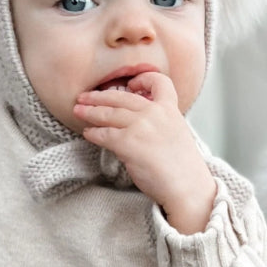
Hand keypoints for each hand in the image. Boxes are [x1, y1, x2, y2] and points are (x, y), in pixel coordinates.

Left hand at [74, 72, 215, 232]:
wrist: (187, 187)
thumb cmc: (182, 168)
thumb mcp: (177, 134)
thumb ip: (159, 122)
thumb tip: (135, 121)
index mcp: (170, 108)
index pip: (158, 80)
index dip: (143, 78)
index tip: (130, 84)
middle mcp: (155, 113)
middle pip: (121, 96)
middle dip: (99, 96)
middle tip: (84, 97)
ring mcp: (141, 126)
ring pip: (108, 113)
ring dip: (90, 112)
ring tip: (78, 111)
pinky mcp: (128, 143)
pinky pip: (104, 134)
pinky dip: (93, 133)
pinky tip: (89, 133)